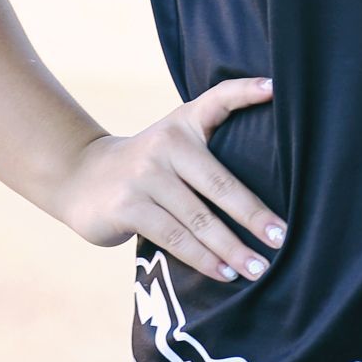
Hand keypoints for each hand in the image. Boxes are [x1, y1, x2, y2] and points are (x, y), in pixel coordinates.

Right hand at [56, 75, 284, 284]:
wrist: (80, 177)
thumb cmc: (149, 163)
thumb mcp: (175, 138)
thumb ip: (213, 140)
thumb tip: (272, 177)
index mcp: (185, 122)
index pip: (220, 99)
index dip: (248, 90)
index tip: (276, 88)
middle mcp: (166, 143)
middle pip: (221, 184)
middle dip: (254, 216)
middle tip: (281, 239)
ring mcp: (145, 176)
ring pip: (199, 220)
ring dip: (231, 249)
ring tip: (257, 268)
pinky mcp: (128, 207)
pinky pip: (175, 238)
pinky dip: (203, 260)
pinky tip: (223, 273)